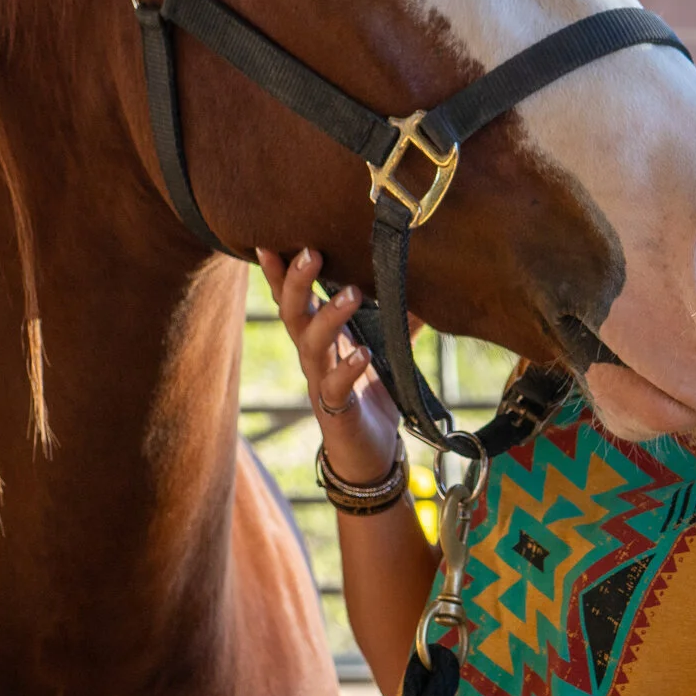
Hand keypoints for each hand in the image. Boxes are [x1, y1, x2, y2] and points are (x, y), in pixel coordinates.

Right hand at [263, 247, 400, 485]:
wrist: (370, 453)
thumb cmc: (371, 397)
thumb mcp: (386, 351)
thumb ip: (398, 320)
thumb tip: (424, 284)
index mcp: (320, 339)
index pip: (293, 300)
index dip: (279, 273)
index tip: (271, 242)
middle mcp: (313, 358)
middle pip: (292, 314)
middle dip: (296, 283)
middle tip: (310, 252)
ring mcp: (321, 384)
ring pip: (311, 346)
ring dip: (329, 317)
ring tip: (351, 294)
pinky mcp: (336, 411)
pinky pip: (335, 388)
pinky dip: (347, 369)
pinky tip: (363, 353)